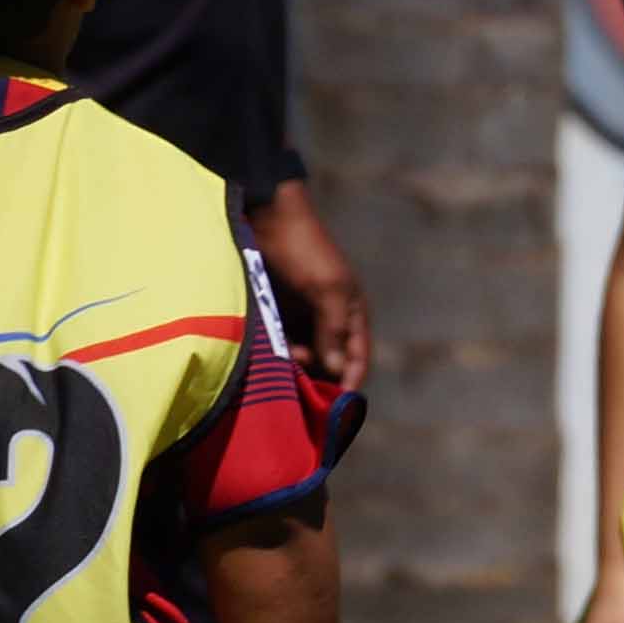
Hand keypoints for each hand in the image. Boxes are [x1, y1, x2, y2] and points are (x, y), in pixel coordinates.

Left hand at [250, 178, 372, 394]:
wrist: (266, 216)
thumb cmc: (303, 249)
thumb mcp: (326, 288)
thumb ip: (334, 330)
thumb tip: (336, 368)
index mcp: (352, 313)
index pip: (358, 358)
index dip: (349, 382)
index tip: (336, 406)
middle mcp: (330, 320)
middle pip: (330, 363)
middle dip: (318, 376)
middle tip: (301, 375)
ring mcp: (303, 317)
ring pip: (304, 357)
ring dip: (295, 364)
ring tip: (284, 356)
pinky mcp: (277, 314)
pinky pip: (281, 343)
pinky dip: (278, 352)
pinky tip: (269, 350)